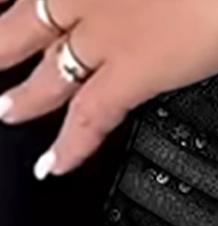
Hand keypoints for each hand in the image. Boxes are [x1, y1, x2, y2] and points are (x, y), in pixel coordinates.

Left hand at [0, 0, 217, 177]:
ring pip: (45, 69)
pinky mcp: (131, 71)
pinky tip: (53, 166)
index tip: (7, 12)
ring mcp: (103, 30)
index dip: (14, 5)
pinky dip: (69, 146)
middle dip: (2, 45)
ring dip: (23, 95)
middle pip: (24, 21)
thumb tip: (150, 4)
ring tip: (8, 111)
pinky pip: (89, 116)